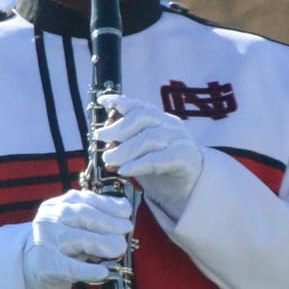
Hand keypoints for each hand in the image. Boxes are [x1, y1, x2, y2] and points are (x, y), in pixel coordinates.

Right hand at [20, 189, 133, 288]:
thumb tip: (124, 210)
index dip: (108, 204)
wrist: (30, 270)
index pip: (83, 199)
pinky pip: (70, 267)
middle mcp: (48, 220)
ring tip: (120, 248)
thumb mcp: (74, 226)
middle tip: (127, 230)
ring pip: (77, 238)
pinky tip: (103, 272)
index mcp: (55, 206)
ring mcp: (44, 242)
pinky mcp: (45, 266)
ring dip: (103, 242)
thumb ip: (95, 217)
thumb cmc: (60, 245)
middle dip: (109, 221)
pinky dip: (89, 270)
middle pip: (81, 215)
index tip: (126, 212)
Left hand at [91, 96, 205, 219]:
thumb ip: (123, 146)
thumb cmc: (160, 168)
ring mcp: (179, 140)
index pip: (140, 105)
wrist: (189, 187)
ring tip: (109, 159)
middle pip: (143, 117)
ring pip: (150, 138)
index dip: (121, 101)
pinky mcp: (185, 159)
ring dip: (124, 149)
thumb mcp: (139, 154)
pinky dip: (139, 164)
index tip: (102, 101)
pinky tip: (124, 171)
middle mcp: (170, 125)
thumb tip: (105, 145)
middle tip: (100, 137)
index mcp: (159, 120)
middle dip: (118, 126)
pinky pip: (160, 159)